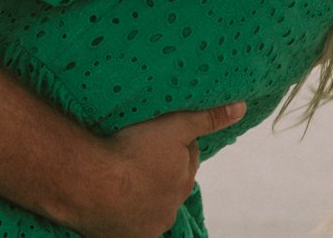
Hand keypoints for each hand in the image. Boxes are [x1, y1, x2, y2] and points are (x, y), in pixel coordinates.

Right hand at [73, 101, 245, 237]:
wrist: (92, 183)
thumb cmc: (133, 151)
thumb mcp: (174, 126)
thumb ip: (206, 118)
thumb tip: (240, 108)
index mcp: (182, 181)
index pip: (188, 156)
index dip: (178, 141)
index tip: (162, 131)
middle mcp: (169, 209)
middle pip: (170, 182)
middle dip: (162, 167)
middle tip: (143, 148)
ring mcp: (146, 225)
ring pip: (149, 202)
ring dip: (143, 189)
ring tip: (126, 171)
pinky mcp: (123, 235)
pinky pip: (128, 220)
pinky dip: (125, 208)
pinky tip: (116, 195)